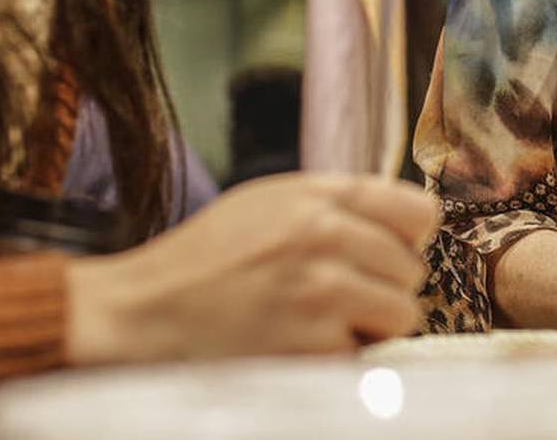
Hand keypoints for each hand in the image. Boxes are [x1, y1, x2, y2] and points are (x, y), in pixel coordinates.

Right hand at [66, 172, 438, 362]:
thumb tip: (405, 225)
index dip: (406, 239)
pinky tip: (293, 348)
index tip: (384, 255)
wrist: (138, 314)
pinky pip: (362, 356)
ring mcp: (320, 290)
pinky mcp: (311, 344)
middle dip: (381, 289)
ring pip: (401, 314)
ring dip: (368, 328)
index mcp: (316, 195)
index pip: (418, 211)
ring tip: (316, 324)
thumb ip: (333, 206)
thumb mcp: (265, 205)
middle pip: (411, 269)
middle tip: (331, 299)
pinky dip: (335, 361)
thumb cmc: (202, 262)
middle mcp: (323, 234)